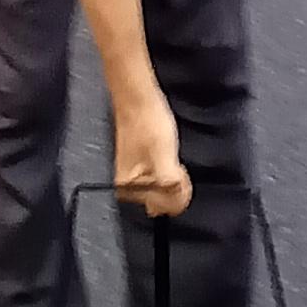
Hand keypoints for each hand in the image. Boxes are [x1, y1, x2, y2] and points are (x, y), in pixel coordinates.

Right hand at [112, 85, 191, 219]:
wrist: (139, 99)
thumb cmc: (148, 125)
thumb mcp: (163, 160)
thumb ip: (168, 189)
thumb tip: (173, 207)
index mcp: (128, 189)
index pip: (164, 207)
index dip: (178, 191)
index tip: (178, 172)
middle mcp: (128, 187)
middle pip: (163, 201)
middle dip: (176, 185)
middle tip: (174, 162)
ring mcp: (134, 176)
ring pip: (164, 189)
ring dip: (174, 176)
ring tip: (169, 154)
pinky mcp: (140, 166)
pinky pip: (161, 178)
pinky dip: (170, 169)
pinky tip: (167, 154)